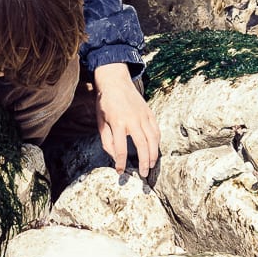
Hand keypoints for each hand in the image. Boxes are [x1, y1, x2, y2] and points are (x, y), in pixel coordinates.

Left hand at [93, 63, 160, 177]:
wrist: (115, 82)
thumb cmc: (105, 104)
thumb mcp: (100, 122)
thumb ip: (107, 140)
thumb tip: (114, 156)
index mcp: (117, 123)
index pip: (120, 148)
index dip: (120, 162)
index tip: (120, 172)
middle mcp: (132, 120)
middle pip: (142, 145)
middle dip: (144, 162)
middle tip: (143, 174)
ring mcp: (143, 116)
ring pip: (153, 139)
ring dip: (153, 154)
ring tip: (151, 165)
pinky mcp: (149, 113)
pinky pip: (156, 130)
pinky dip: (157, 142)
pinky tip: (154, 150)